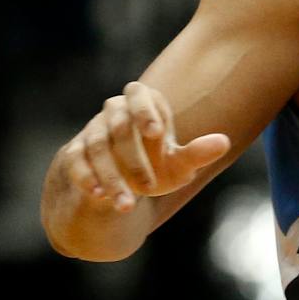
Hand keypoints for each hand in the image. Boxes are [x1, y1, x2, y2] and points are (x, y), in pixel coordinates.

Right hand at [59, 81, 228, 212]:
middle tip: (149, 187)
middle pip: (119, 128)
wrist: (120, 179)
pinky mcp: (74, 151)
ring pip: (98, 147)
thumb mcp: (178, 163)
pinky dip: (86, 177)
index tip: (157, 134)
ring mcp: (92, 130)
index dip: (145, 111)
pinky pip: (76, 160)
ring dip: (111, 178)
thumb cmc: (157, 163)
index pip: (140, 95)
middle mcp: (115, 112)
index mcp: (144, 103)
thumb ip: (197, 153)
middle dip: (134, 160)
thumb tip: (223, 143)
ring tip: (126, 204)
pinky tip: (99, 195)